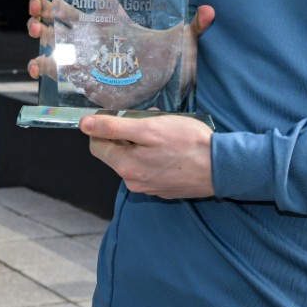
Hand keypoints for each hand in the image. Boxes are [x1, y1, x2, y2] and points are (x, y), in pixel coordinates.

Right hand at [25, 0, 213, 109]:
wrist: (156, 96)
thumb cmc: (166, 66)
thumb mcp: (181, 45)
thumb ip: (194, 28)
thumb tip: (211, 10)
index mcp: (114, 18)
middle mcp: (94, 31)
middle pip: (63, 10)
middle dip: (45, 3)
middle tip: (37, 2)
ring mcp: (83, 52)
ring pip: (53, 34)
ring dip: (40, 29)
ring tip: (35, 28)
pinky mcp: (79, 74)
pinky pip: (55, 67)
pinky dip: (42, 65)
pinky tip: (37, 66)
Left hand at [82, 111, 214, 198]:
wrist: (222, 167)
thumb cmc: (188, 144)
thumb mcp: (149, 128)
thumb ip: (114, 127)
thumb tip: (84, 125)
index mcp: (125, 167)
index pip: (97, 146)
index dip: (105, 128)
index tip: (123, 117)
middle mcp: (134, 182)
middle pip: (116, 153)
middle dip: (127, 135)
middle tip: (149, 122)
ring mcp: (150, 187)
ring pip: (134, 159)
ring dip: (142, 144)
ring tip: (164, 134)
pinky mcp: (164, 188)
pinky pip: (150, 168)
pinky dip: (154, 156)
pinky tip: (172, 149)